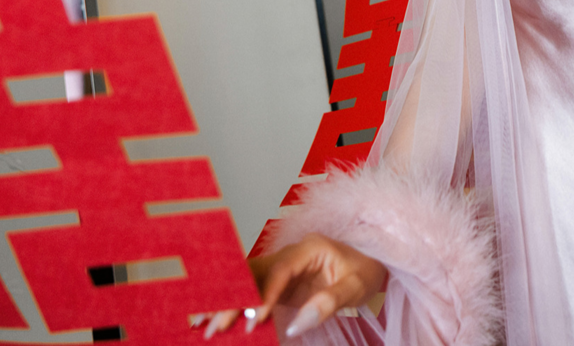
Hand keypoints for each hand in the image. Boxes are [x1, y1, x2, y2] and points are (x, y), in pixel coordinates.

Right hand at [198, 233, 387, 337]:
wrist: (372, 262)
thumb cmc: (365, 271)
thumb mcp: (356, 287)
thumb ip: (328, 302)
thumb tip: (298, 323)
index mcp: (309, 248)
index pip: (279, 270)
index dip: (264, 294)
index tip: (252, 319)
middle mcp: (290, 254)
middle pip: (253, 272)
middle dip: (232, 299)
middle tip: (214, 325)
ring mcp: (281, 267)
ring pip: (246, 280)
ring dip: (225, 300)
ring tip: (200, 322)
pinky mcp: (277, 282)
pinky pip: (251, 290)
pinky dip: (233, 303)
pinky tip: (214, 317)